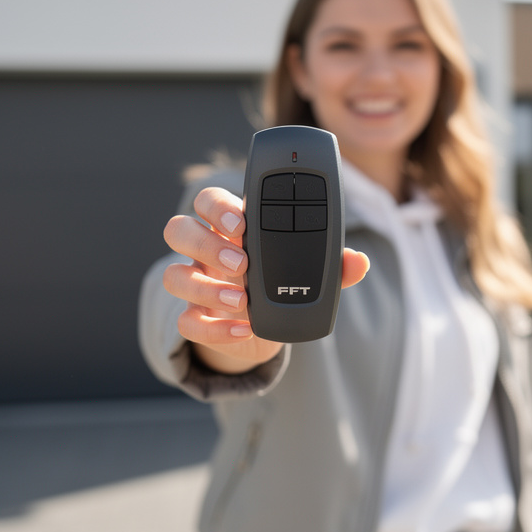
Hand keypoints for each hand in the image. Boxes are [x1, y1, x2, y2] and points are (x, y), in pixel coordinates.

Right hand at [162, 186, 369, 373]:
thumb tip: (358, 262)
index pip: (209, 201)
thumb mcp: (306, 270)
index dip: (218, 207)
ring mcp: (195, 284)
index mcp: (230, 227)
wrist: (264, 327)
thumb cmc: (280, 282)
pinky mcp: (195, 319)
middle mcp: (205, 251)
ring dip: (204, 287)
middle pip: (179, 229)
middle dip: (206, 243)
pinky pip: (186, 322)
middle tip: (241, 262)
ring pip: (172, 275)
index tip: (240, 223)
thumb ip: (331, 263)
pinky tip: (242, 329)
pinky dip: (213, 329)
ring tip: (240, 299)